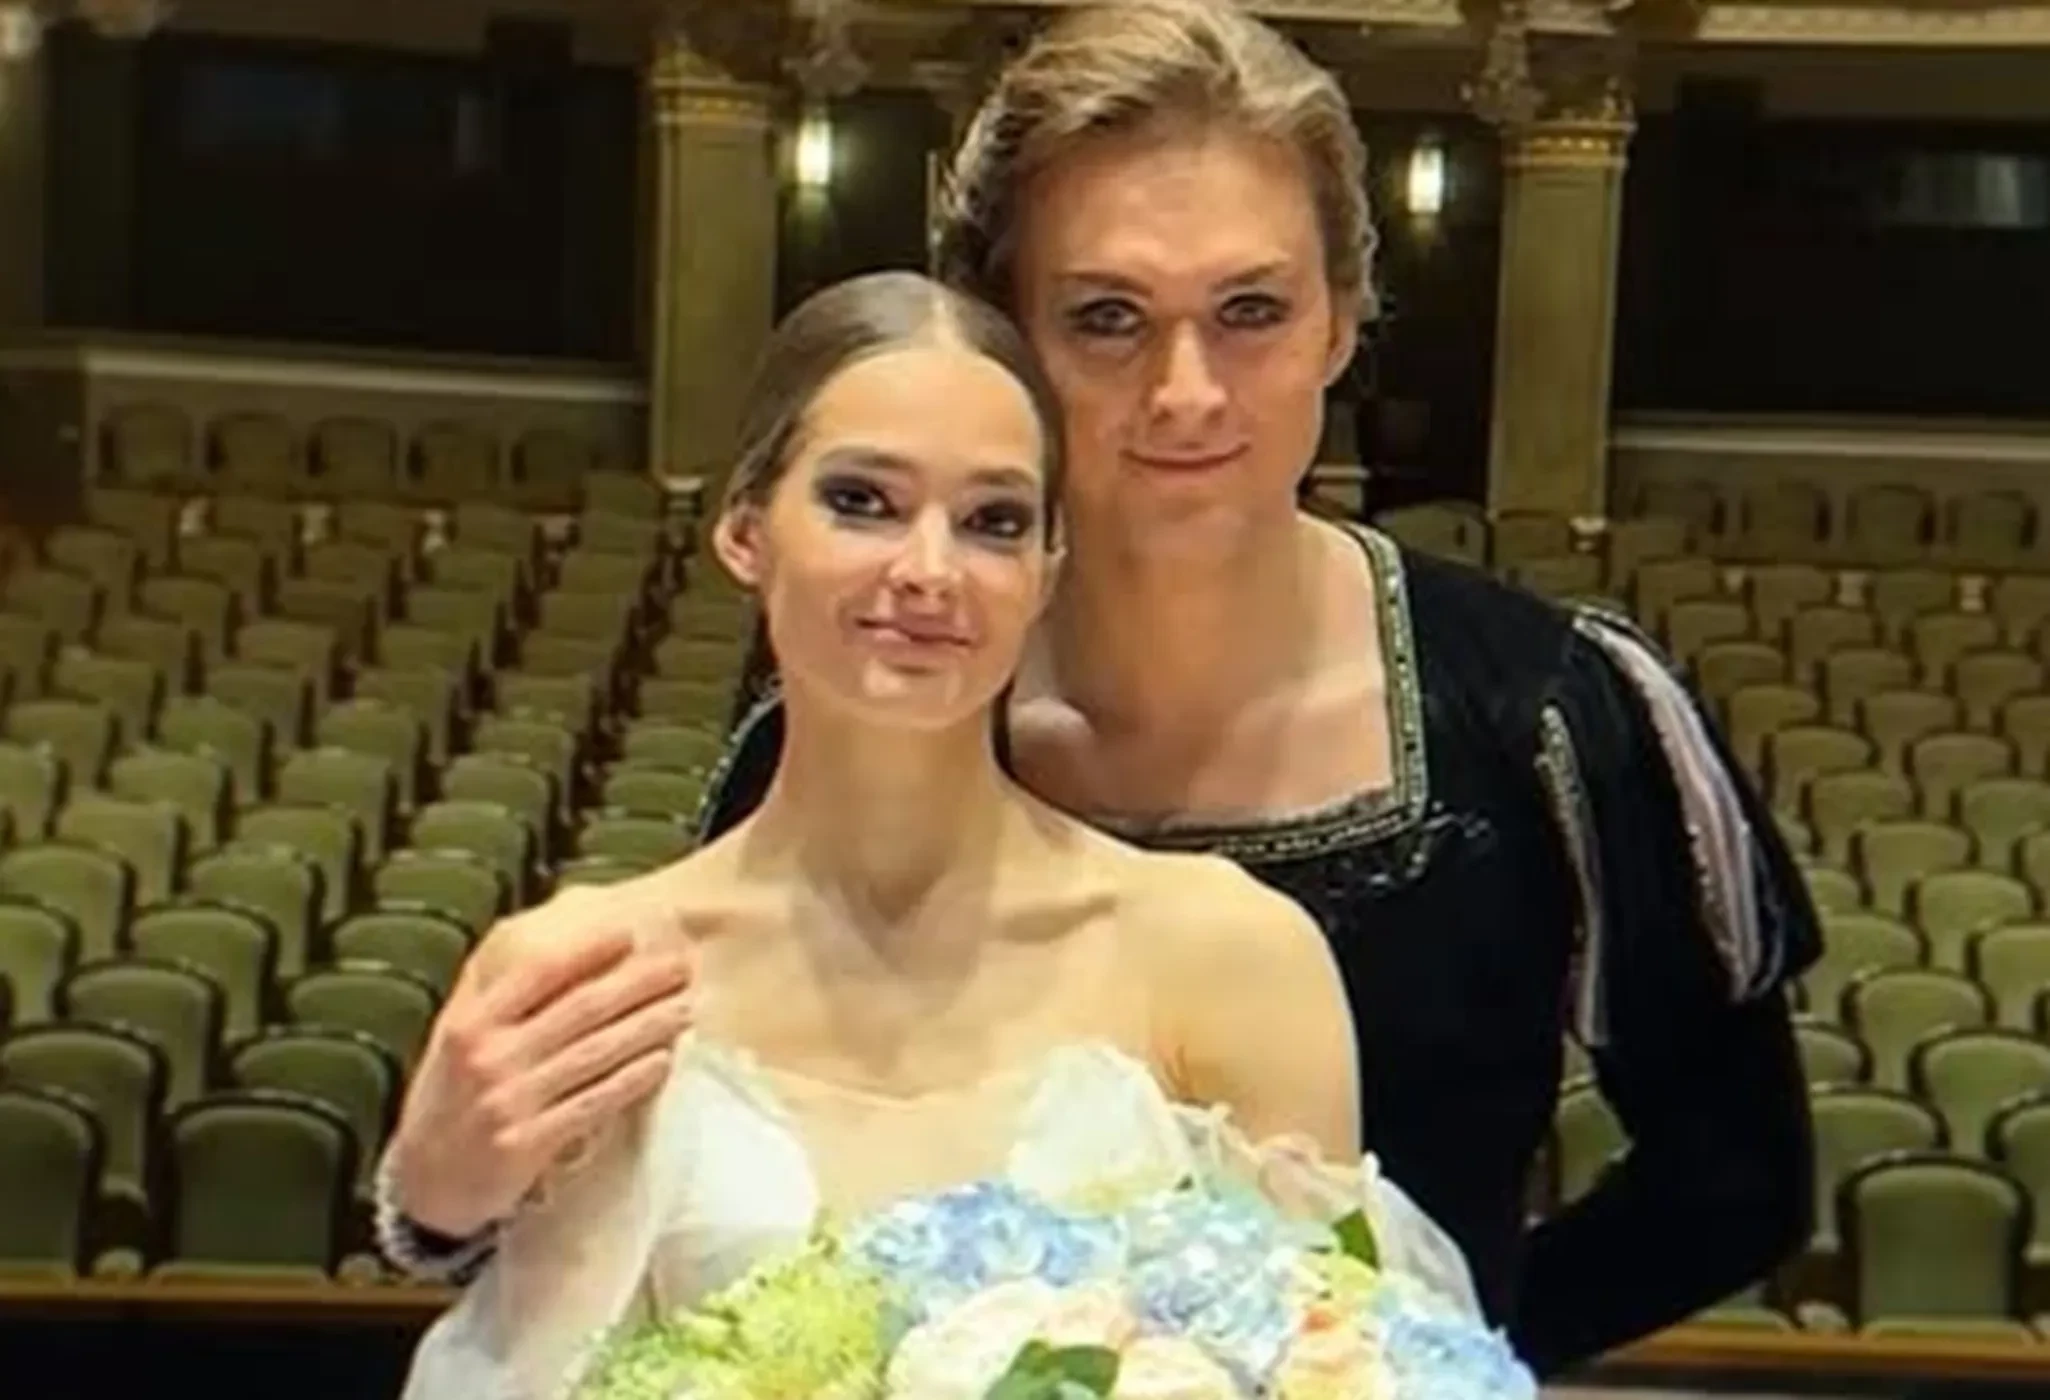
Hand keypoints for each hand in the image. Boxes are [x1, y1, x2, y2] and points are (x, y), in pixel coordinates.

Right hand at [383, 889, 696, 1236]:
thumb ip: (494, 995)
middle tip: (681, 966)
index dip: (586, 950)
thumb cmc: (451, 1099)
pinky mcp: (528, 1145)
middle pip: (578, 1010)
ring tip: (686, 1007)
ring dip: (647, 1027)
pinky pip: (592, 1104)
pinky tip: (664, 1061)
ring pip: (594, 1054)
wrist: (425, 1183)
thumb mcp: (455, 1040)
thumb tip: (543, 939)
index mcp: (470, 1024)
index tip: (631, 933)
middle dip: (636, 984)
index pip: (536, 974)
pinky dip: (631, 1080)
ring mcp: (510, 1103)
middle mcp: (489, 1058)